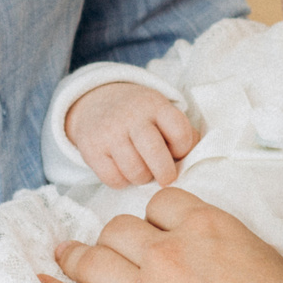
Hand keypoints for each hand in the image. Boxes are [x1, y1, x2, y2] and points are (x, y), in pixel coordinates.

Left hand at [44, 186, 282, 282]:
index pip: (162, 204)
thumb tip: (233, 259)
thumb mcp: (281, 266)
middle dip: (115, 237)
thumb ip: (243, 252)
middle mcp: (170, 254)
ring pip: (92, 261)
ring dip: (75, 256)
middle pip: (120, 228)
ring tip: (64, 256)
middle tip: (112, 249)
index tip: (154, 230)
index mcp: (209, 229)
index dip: (156, 217)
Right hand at [67, 82, 198, 187]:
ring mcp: (109, 132)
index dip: (183, 149)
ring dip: (143, 178)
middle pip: (155, 153)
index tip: (177, 151)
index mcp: (155, 105)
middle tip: (166, 177)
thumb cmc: (140, 115)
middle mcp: (131, 116)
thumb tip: (191, 161)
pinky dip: (122, 181)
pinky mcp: (91, 150)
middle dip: (166, 173)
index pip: (180, 132)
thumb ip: (181, 132)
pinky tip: (124, 170)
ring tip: (142, 169)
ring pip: (135, 171)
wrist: (96, 101)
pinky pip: (114, 179)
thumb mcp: (162, 112)